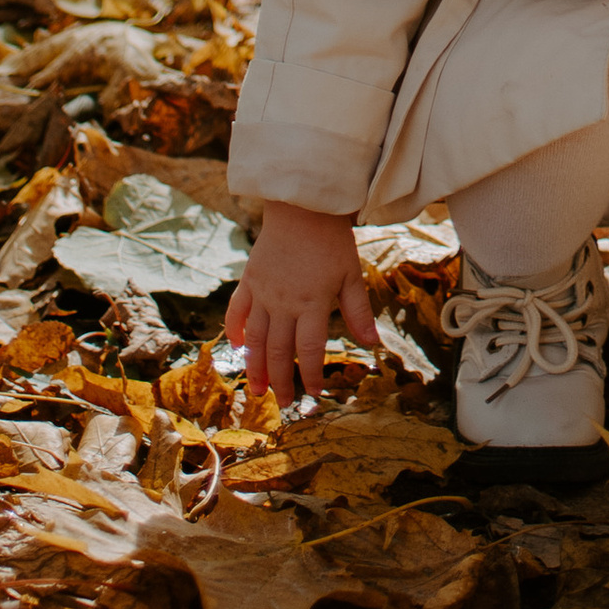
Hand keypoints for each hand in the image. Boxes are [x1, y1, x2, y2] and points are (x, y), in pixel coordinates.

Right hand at [224, 198, 376, 407]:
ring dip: (255, 366)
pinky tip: (237, 347)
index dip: (312, 375)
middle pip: (279, 351)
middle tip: (284, 402)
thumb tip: (373, 345)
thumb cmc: (332, 241)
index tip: (314, 394)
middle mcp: (284, 303)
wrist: (302, 207)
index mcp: (312, 303)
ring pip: (255, 339)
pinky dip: (235, 331)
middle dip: (281, 380)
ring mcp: (263, 293)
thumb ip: (359, 312)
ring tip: (257, 390)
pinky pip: (236, 311)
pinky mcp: (249, 281)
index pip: (310, 349)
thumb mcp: (352, 275)